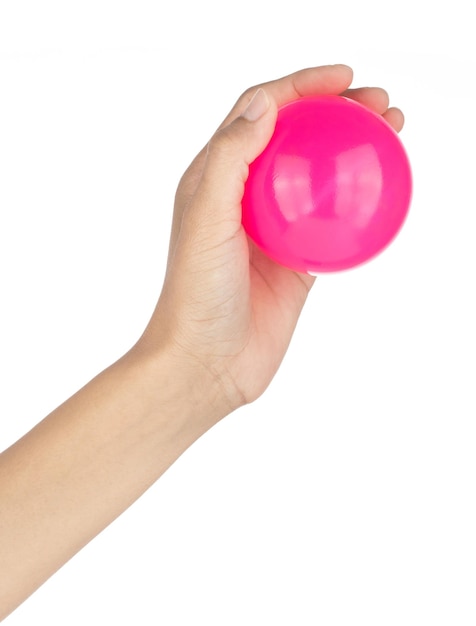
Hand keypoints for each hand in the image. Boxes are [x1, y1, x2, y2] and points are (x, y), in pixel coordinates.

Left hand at [141, 64, 404, 417]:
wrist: (208, 363)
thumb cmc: (196, 295)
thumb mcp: (204, 220)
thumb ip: (229, 159)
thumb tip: (263, 104)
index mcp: (215, 177)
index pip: (260, 113)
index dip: (300, 85)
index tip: (342, 78)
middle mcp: (244, 197)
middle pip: (297, 137)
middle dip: (337, 111)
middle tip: (379, 104)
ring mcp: (274, 229)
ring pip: (320, 177)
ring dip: (353, 150)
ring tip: (391, 133)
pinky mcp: (297, 261)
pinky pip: (334, 223)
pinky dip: (358, 203)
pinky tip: (382, 193)